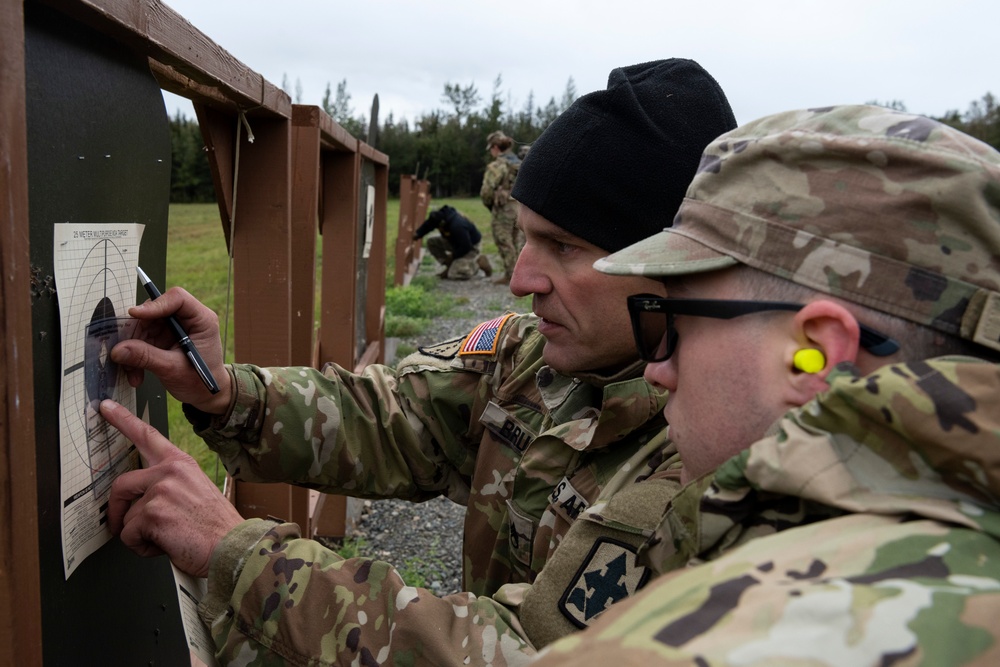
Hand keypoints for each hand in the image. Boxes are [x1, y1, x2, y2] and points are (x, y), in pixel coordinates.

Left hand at [103, 400, 243, 577]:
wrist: (232, 547)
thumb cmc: (216, 527)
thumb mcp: (195, 492)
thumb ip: (169, 485)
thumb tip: (141, 499)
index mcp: (181, 464)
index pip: (148, 436)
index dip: (123, 420)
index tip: (107, 408)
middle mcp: (169, 472)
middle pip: (121, 484)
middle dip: (117, 509)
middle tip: (119, 524)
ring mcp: (160, 491)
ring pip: (127, 516)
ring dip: (140, 534)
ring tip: (167, 538)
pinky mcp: (152, 513)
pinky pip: (129, 535)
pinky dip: (142, 547)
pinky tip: (165, 545)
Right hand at [111, 286, 231, 414]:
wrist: (204, 396)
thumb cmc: (199, 381)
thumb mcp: (172, 369)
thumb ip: (146, 357)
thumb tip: (118, 349)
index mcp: (201, 320)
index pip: (177, 299)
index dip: (155, 304)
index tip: (135, 315)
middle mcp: (186, 319)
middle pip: (154, 312)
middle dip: (136, 333)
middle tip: (124, 352)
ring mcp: (172, 329)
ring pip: (143, 327)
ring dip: (132, 349)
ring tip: (131, 372)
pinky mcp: (162, 339)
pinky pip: (141, 340)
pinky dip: (134, 356)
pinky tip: (135, 375)